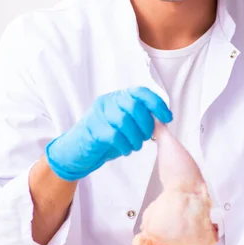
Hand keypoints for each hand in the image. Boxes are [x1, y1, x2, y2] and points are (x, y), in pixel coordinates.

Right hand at [46, 87, 172, 180]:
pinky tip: (125, 150)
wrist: (76, 152)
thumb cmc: (104, 138)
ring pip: (124, 121)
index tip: (167, 118)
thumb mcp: (124, 124)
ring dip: (136, 138)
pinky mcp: (92, 130)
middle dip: (146, 124)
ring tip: (135, 146)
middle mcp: (108, 102)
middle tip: (147, 138)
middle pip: (134, 106)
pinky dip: (125, 146)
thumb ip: (140, 119)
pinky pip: (115, 136)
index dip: (157, 104)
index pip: (141, 92)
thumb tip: (162, 120)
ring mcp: (98, 115)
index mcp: (117, 97)